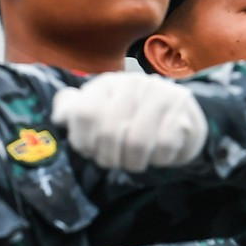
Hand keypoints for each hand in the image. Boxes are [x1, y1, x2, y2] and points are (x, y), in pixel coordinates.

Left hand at [50, 74, 207, 171]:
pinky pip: (164, 146)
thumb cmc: (133, 120)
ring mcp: (161, 95)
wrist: (181, 119)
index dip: (83, 141)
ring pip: (137, 142)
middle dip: (108, 157)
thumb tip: (60, 116)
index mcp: (108, 83)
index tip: (89, 150)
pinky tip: (158, 154)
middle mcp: (134, 83)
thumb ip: (74, 111)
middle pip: (109, 132)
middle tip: (114, 161)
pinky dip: (158, 159)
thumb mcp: (100, 112)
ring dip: (133, 161)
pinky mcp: (184, 111)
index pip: (83, 113)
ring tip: (134, 161)